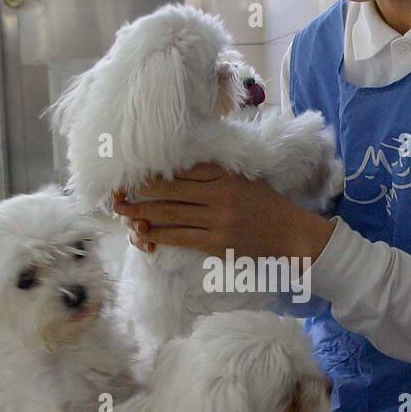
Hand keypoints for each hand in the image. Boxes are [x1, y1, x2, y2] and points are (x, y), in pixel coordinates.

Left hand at [113, 162, 334, 262]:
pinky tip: (144, 233)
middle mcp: (219, 194)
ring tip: (122, 212)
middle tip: (117, 191)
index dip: (156, 172)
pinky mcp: (217, 241)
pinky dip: (160, 235)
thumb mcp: (244, 181)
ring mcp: (217, 219)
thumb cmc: (267, 207)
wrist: (292, 235)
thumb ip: (214, 175)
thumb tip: (178, 172)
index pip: (183, 170)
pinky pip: (181, 236)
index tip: (135, 172)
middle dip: (141, 191)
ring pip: (171, 213)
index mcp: (225, 175)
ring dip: (142, 213)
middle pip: (171, 190)